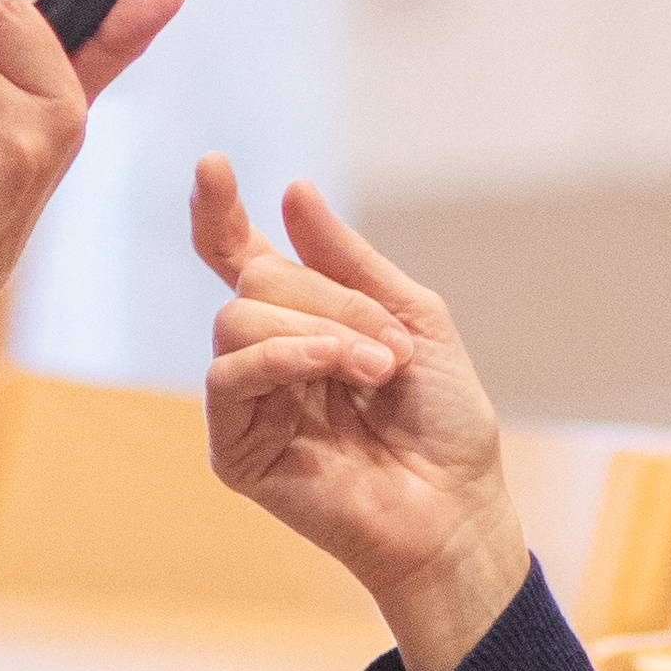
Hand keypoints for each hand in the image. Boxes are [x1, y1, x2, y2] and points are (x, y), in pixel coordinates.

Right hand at [185, 153, 528, 670]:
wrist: (456, 505)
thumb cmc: (444, 422)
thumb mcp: (415, 322)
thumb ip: (352, 262)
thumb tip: (293, 192)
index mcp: (305, 323)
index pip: (242, 259)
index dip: (220, 215)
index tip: (213, 166)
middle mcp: (268, 358)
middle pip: (255, 283)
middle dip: (331, 301)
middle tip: (391, 349)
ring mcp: (247, 403)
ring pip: (237, 322)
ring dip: (319, 332)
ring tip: (377, 370)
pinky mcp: (235, 448)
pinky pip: (228, 377)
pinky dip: (282, 358)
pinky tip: (330, 368)